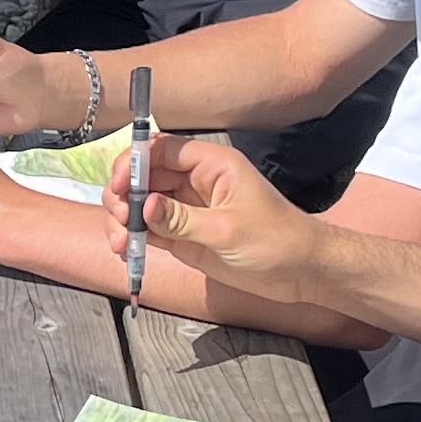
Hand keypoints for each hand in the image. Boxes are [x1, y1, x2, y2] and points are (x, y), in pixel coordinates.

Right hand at [122, 130, 320, 293]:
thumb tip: (144, 206)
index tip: (119, 186)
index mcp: (212, 165)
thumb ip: (181, 219)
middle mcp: (196, 182)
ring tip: (121, 244)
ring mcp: (187, 209)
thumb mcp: (227, 229)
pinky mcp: (183, 235)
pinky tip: (127, 252)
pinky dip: (133, 238)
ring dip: (123, 221)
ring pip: (141, 205)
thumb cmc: (277, 241)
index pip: (162, 150)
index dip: (135, 163)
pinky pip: (149, 230)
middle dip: (123, 196)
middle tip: (120, 220)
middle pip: (145, 177)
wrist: (301, 271)